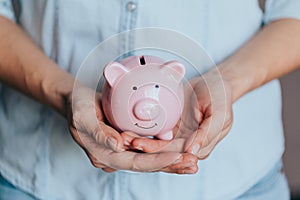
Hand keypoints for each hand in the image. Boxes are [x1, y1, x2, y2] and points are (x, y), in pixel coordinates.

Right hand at [66, 84, 197, 173]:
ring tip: (193, 161)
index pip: (134, 163)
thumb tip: (118, 146)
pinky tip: (180, 151)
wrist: (76, 102)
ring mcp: (122, 152)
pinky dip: (165, 152)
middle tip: (193, 164)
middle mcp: (115, 157)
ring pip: (150, 160)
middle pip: (147, 165)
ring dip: (172, 161)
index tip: (177, 157)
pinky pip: (148, 151)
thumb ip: (98, 132)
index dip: (157, 161)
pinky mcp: (128, 144)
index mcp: (104, 155)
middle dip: (171, 165)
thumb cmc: (77, 107)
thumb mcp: (82, 116)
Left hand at [124, 69, 232, 159]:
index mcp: (200, 146)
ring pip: (155, 144)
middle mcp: (186, 144)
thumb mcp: (220, 114)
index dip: (158, 151)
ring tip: (123, 136)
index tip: (141, 146)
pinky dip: (142, 131)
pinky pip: (154, 131)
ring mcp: (177, 136)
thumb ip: (208, 133)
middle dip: (144, 147)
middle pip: (162, 150)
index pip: (177, 152)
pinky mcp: (169, 127)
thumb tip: (193, 152)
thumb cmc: (219, 97)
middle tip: (126, 140)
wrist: (213, 83)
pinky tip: (128, 128)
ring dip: (139, 141)